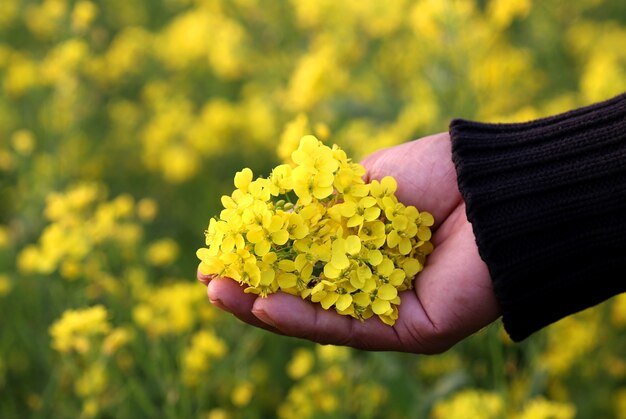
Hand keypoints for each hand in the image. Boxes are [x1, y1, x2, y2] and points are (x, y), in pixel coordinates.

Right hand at [198, 133, 499, 352]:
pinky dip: (305, 319)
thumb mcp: (365, 183)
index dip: (261, 255)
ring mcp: (390, 310)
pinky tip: (266, 306)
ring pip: (319, 318)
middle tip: (208, 279)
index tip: (220, 247)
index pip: (304, 258)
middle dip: (253, 286)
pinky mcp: (410, 331)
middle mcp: (376, 281)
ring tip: (220, 294)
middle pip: (305, 294)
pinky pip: (349, 329)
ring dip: (266, 309)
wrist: (499, 189)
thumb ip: (323, 204)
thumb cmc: (439, 174)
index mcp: (366, 244)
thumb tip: (274, 214)